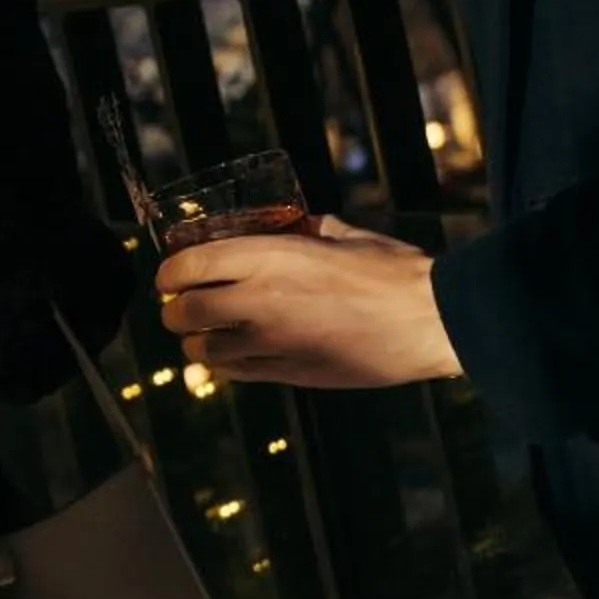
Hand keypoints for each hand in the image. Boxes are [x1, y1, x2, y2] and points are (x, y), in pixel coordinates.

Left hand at [154, 212, 463, 390]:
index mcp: (270, 256)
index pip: (189, 264)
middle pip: (184, 312)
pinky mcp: (289, 373)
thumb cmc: (392, 271)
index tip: (170, 276)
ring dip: (196, 342)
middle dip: (175, 310)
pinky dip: (223, 364)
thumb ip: (306, 229)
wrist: (430, 319)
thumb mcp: (343, 235)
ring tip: (203, 335)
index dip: (168, 272)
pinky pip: (235, 373)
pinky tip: (230, 354)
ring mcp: (272, 342)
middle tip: (181, 306)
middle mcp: (260, 299)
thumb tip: (289, 225)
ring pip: (202, 350)